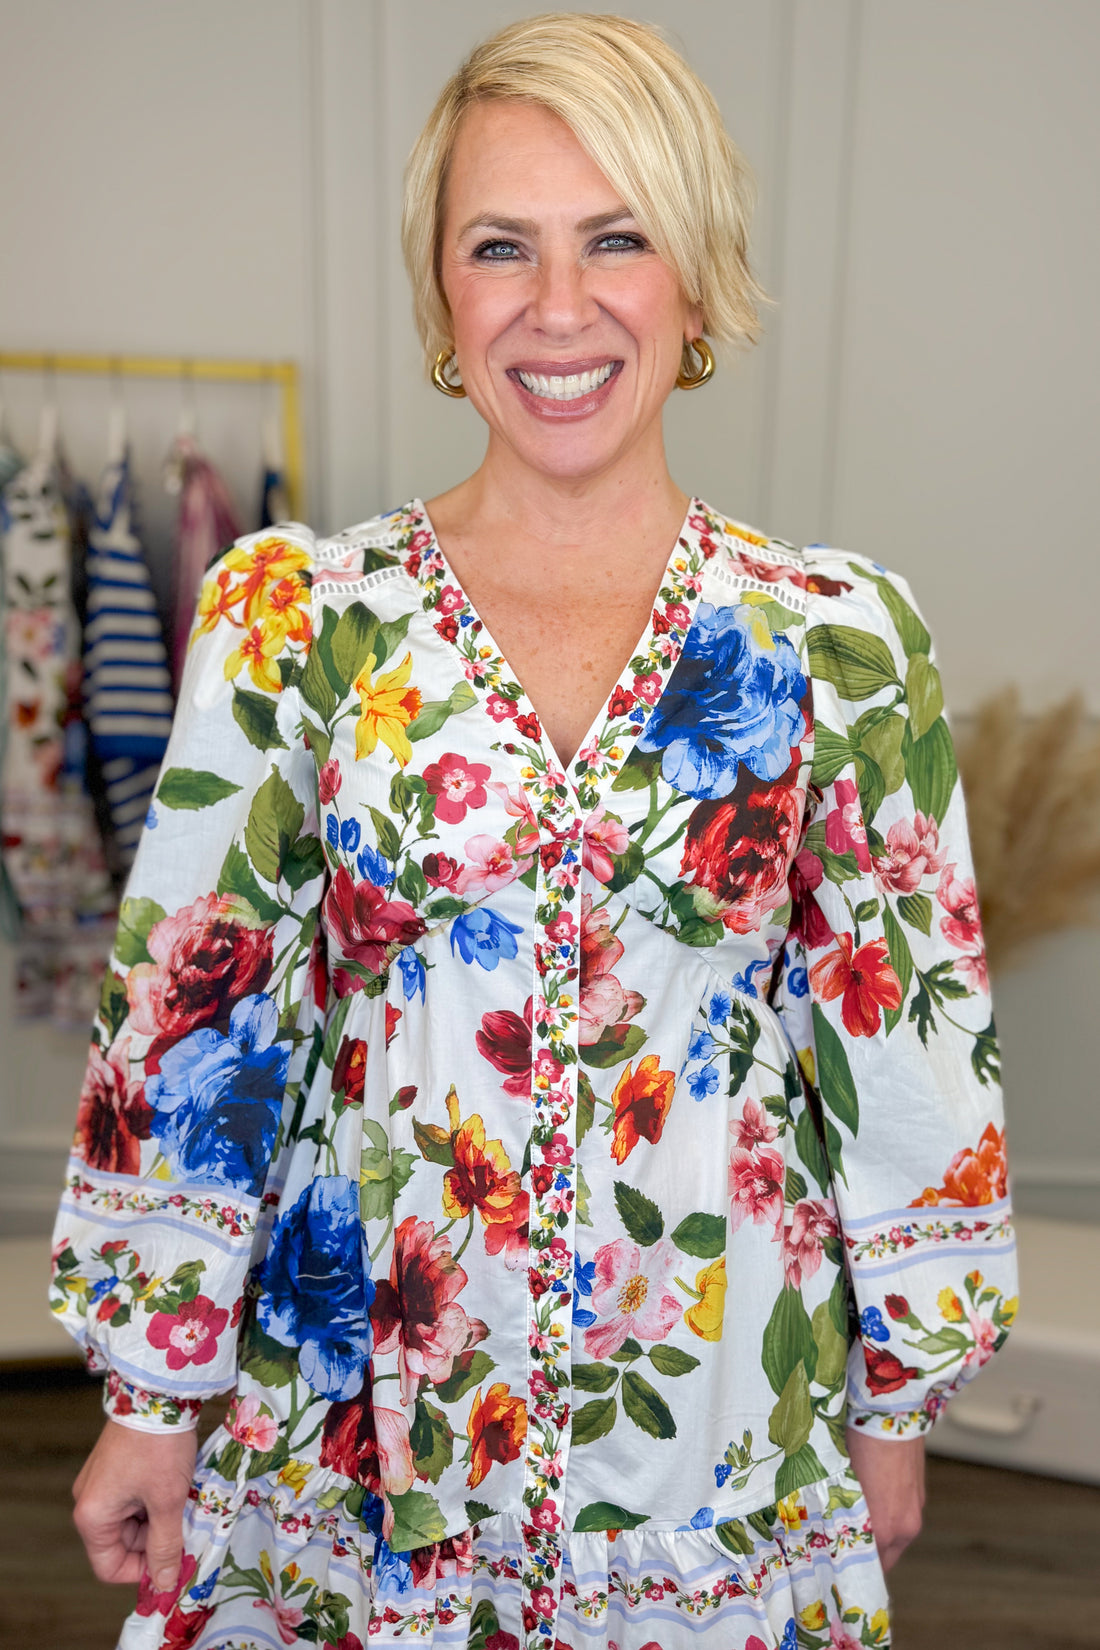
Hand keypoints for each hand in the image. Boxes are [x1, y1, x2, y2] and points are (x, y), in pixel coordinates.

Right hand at [73, 1416, 196, 1591]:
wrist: (156, 1390)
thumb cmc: (158, 1446)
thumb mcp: (167, 1500)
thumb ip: (165, 1546)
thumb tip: (164, 1584)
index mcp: (93, 1516)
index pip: (110, 1567)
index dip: (142, 1572)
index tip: (173, 1561)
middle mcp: (90, 1502)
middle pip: (123, 1543)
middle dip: (156, 1540)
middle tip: (186, 1525)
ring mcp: (102, 1483)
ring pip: (133, 1520)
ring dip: (160, 1518)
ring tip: (184, 1500)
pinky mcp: (116, 1467)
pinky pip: (135, 1498)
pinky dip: (157, 1499)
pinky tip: (178, 1485)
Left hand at [846, 1426, 925, 1571]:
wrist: (891, 1412)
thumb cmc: (859, 1444)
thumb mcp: (843, 1483)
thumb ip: (841, 1513)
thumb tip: (829, 1526)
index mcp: (883, 1530)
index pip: (868, 1566)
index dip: (851, 1565)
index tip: (835, 1563)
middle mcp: (905, 1527)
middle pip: (884, 1556)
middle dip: (865, 1553)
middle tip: (840, 1544)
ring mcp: (916, 1509)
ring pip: (895, 1537)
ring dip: (878, 1534)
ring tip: (853, 1517)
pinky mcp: (919, 1492)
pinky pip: (902, 1516)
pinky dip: (888, 1515)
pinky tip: (871, 1496)